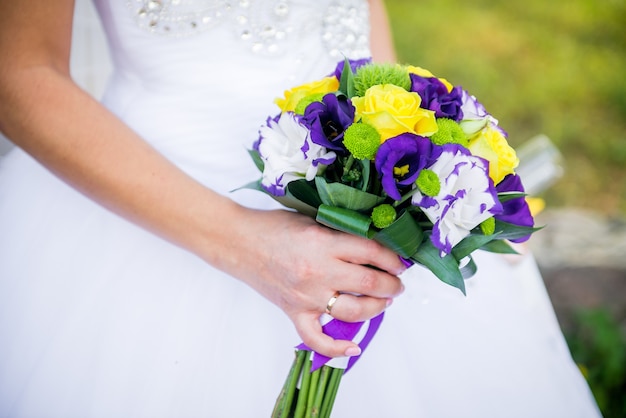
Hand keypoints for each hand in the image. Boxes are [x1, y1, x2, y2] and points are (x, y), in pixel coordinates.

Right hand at [216, 207, 405, 358]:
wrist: (238, 242)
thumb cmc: (273, 227)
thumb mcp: (312, 220)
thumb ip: (340, 234)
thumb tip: (373, 246)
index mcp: (323, 243)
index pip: (371, 252)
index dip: (392, 258)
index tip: (400, 262)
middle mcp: (318, 272)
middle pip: (369, 282)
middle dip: (392, 284)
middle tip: (397, 283)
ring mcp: (306, 296)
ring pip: (354, 311)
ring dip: (377, 308)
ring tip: (384, 302)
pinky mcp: (294, 312)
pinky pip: (317, 338)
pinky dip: (337, 347)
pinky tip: (354, 347)